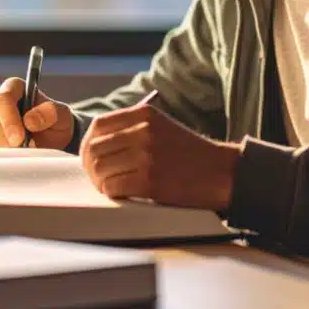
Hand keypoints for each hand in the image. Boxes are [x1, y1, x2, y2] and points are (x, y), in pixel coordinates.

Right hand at [0, 77, 73, 149]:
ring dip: (7, 150)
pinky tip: (18, 156)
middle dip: (8, 140)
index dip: (8, 119)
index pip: (3, 99)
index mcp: (14, 88)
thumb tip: (29, 120)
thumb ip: (49, 113)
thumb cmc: (56, 120)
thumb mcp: (61, 114)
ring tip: (27, 151)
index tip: (19, 138)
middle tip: (28, 149)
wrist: (54, 137)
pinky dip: (4, 158)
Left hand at [80, 100, 240, 210]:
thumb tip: (95, 143)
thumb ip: (132, 128)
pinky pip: (113, 187)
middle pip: (95, 148)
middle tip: (98, 177)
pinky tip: (121, 194)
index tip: (91, 157)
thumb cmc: (189, 154)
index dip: (88, 144)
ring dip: (100, 182)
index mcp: (145, 114)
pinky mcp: (150, 180)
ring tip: (110, 186)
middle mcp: (144, 131)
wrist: (220, 172)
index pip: (98, 125)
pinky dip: (112, 193)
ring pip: (100, 169)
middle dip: (90, 166)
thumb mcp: (161, 126)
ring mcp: (147, 155)